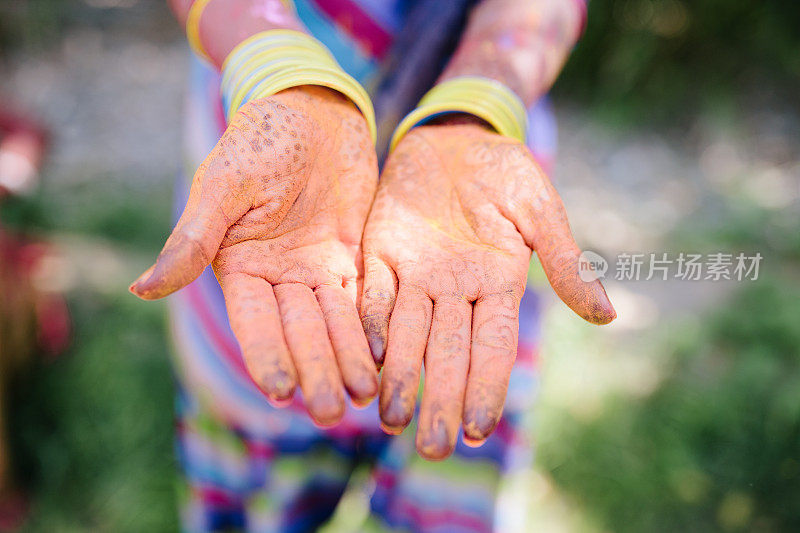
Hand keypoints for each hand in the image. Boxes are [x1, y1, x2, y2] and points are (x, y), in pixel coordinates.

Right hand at [130, 86, 378, 425]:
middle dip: (315, 370)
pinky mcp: (351, 259)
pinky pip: (362, 300)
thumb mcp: (222, 185)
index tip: (282, 390)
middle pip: (299, 332)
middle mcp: (279, 278)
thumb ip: (192, 239)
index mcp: (240, 267)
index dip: (268, 354)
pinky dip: (370, 330)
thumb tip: (142, 290)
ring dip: (346, 361)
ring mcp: (317, 270)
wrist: (312, 112)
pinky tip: (384, 358)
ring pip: (333, 325)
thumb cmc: (258, 140)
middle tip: (332, 412)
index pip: (254, 322)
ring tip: (364, 397)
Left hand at [360, 120, 614, 459]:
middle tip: (432, 448)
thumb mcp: (540, 209)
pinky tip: (368, 358)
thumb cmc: (506, 170)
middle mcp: (455, 291)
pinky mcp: (381, 254)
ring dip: (400, 376)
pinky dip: (372, 326)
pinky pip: (375, 295)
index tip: (477, 430)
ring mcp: (416, 274)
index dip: (485, 388)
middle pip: (447, 353)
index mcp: (497, 285)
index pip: (493, 348)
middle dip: (440, 399)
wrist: (455, 135)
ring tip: (391, 419)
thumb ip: (564, 260)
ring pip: (408, 335)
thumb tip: (605, 317)